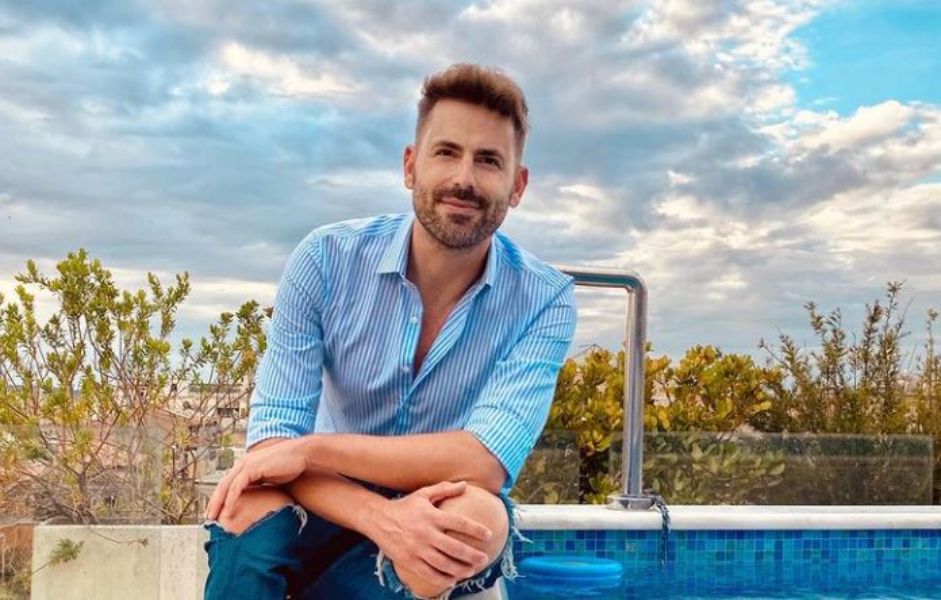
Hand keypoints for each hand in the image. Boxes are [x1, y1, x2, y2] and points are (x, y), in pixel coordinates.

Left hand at [205, 438, 308, 520]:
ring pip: (226, 487)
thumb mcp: (270, 477)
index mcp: (246, 465)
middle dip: (214, 503)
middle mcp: (243, 463)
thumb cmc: (290, 466)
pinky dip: (230, 500)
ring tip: (214, 518)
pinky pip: (236, 487)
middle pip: (222, 485)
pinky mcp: (251, 468)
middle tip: (209, 519)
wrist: (302, 455)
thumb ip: (260, 484)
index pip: (228, 483)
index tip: (216, 513)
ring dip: (218, 503)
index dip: (220, 498)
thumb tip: (256, 499)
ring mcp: (246, 464)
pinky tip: (228, 512)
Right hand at [366, 481, 492, 590]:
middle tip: (484, 559)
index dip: (475, 529)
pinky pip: (428, 573)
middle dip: (472, 555)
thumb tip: (465, 485)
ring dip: (460, 569)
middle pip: (454, 547)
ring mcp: (417, 548)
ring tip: (471, 570)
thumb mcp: (424, 493)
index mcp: (432, 515)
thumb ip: (445, 489)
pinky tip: (452, 579)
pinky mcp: (408, 560)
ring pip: (443, 563)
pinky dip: (442, 579)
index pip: (459, 523)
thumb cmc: (405, 506)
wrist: (377, 518)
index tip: (488, 535)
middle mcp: (426, 533)